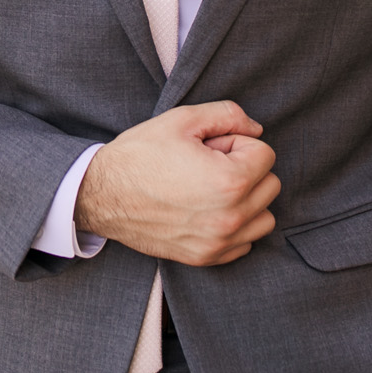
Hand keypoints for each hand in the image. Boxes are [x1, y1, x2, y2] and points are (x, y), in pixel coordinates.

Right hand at [74, 102, 280, 266]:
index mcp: (230, 181)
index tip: (209, 147)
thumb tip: (255, 129)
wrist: (101, 194)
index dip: (236, 142)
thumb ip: (228, 115)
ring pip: (264, 218)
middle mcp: (231, 217)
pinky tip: (207, 211)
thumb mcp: (182, 119)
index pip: (265, 153)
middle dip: (245, 169)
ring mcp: (218, 242)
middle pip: (270, 185)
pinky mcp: (206, 257)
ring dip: (247, 201)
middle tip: (208, 164)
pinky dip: (235, 227)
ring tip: (211, 189)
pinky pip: (245, 243)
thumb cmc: (140, 155)